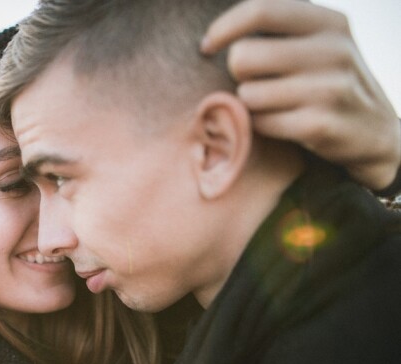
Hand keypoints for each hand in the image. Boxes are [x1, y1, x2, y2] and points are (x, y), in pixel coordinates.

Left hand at [203, 0, 400, 189]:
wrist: (374, 132)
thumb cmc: (327, 83)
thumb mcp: (317, 45)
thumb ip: (280, 30)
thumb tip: (215, 32)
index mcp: (329, 23)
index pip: (262, 9)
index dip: (224, 28)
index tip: (206, 47)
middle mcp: (333, 51)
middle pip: (243, 57)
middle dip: (239, 74)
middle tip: (257, 83)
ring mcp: (330, 88)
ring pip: (248, 94)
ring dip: (252, 105)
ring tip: (277, 106)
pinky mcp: (320, 124)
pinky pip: (260, 123)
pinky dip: (262, 127)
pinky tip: (284, 125)